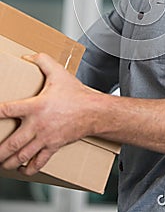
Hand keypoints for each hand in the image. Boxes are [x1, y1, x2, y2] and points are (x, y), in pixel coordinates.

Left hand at [0, 52, 99, 174]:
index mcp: (36, 106)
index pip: (8, 110)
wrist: (93, 111)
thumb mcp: (59, 73)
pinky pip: (38, 163)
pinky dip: (27, 169)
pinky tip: (20, 168)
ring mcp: (45, 138)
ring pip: (22, 156)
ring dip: (8, 162)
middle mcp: (37, 125)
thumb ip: (43, 61)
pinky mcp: (53, 146)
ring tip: (1, 163)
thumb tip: (28, 56)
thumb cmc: (76, 94)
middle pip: (11, 143)